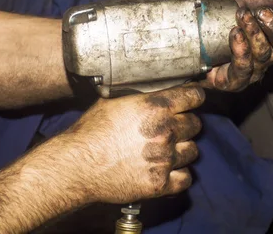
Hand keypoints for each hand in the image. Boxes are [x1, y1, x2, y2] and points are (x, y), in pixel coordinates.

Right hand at [63, 84, 204, 203]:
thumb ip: (141, 96)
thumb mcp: (114, 101)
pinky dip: (179, 175)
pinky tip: (168, 170)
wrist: (76, 166)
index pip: (194, 96)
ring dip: (183, 149)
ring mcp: (165, 159)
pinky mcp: (160, 183)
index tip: (192, 100)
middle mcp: (166, 132)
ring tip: (168, 149)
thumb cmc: (91, 131)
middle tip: (173, 128)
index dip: (194, 97)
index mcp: (157, 107)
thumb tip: (155, 89)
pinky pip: (185, 179)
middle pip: (196, 124)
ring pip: (193, 151)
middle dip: (186, 124)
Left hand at [203, 0, 272, 91]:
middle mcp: (267, 58)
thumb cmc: (219, 16)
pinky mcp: (231, 81)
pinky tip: (235, 35)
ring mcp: (250, 71)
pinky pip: (242, 70)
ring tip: (242, 17)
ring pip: (263, 57)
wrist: (189, 28)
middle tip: (263, 13)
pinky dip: (241, 51)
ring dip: (255, 34)